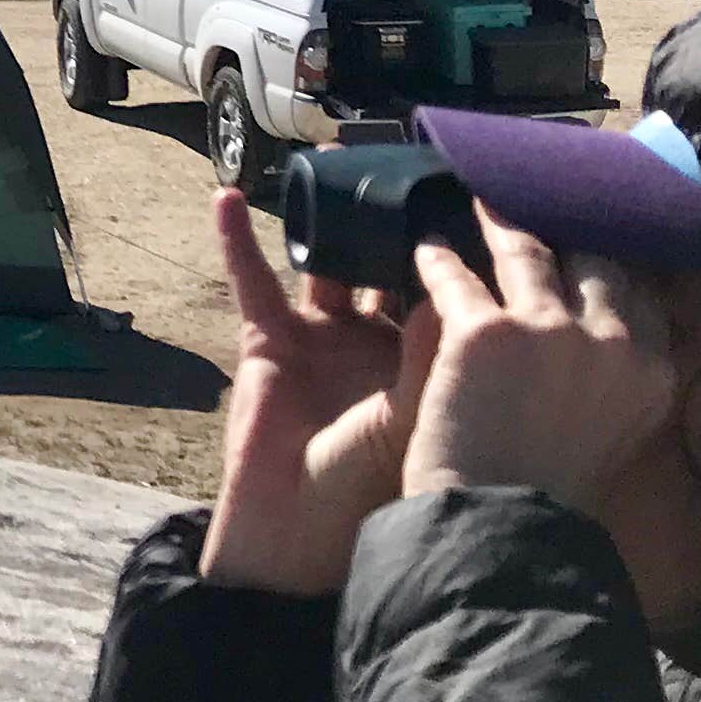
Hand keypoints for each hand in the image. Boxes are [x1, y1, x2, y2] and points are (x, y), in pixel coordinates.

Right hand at [201, 191, 438, 594]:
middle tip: (409, 162)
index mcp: (433, 363)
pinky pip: (252, 281)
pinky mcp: (270, 341)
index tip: (474, 189)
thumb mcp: (417, 413)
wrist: (296, 540)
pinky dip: (236, 241)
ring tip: (333, 161)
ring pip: (327, 263)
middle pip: (392, 264)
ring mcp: (325, 339)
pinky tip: (226, 198)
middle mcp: (382, 343)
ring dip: (327, 216)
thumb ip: (435, 348)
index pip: (454, 290)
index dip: (462, 246)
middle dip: (399, 218)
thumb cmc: (372, 491)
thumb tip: (458, 281)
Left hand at [399, 209, 679, 518]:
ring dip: (498, 220)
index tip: (590, 231)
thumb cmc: (547, 492)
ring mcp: (546, 330)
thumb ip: (616, 374)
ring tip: (475, 198)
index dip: (611, 255)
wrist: (499, 531)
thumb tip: (608, 327)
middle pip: (591, 256)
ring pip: (525, 249)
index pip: (639, 288)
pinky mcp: (481, 330)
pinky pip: (453, 273)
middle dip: (566, 225)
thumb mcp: (615, 431)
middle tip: (537, 196)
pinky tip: (425, 243)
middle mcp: (611, 340)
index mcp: (649, 369)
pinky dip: (436, 256)